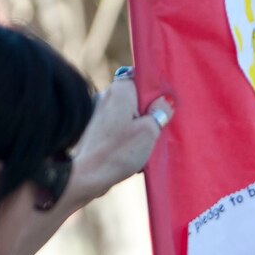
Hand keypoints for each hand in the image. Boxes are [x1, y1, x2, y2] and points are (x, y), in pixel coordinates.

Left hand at [68, 77, 171, 205]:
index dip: (157, 92)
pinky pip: (120, 125)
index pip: (144, 79)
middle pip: (138, 97)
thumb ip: (160, 111)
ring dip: (140, 126)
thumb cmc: (118, 151)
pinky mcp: (97, 127)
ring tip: (143, 144)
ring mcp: (100, 111)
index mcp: (121, 90)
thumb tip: (165, 101)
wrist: (88, 175)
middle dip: (150, 112)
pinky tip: (132, 151)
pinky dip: (128, 135)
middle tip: (157, 129)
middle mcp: (107, 95)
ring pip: (130, 113)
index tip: (164, 108)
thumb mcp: (149, 130)